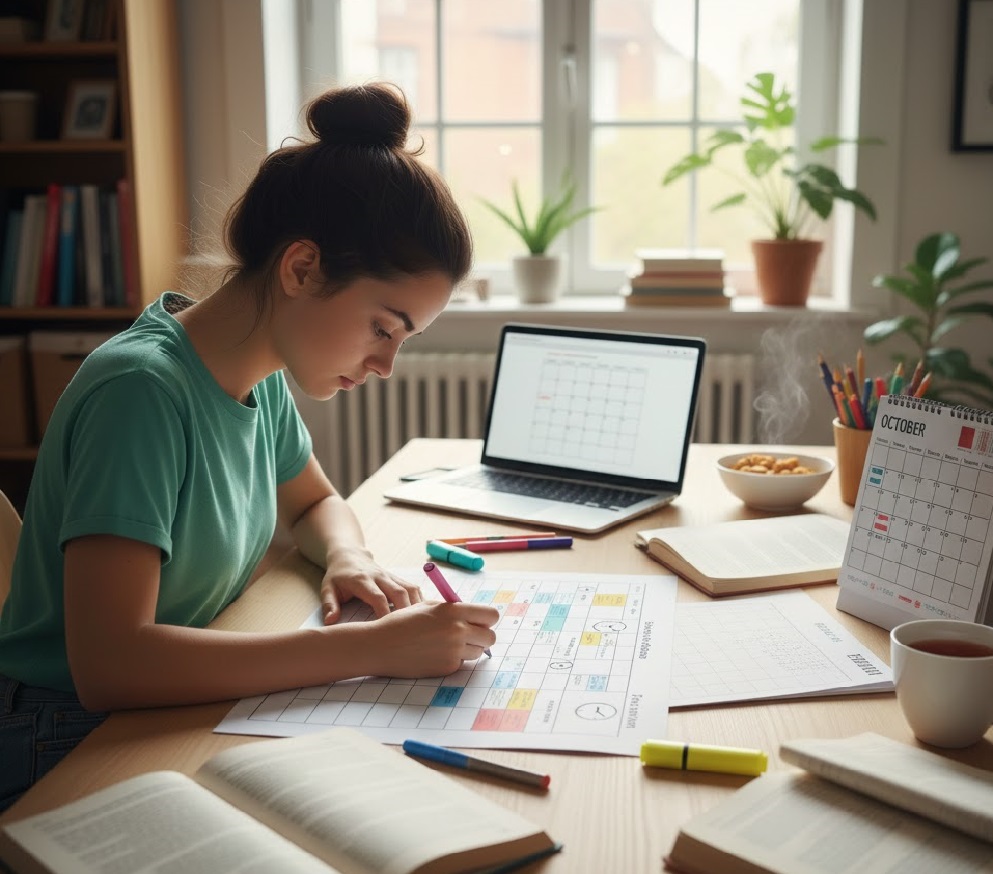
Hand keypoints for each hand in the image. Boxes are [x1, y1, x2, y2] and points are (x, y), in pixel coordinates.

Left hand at [320, 548, 421, 623]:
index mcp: (362, 580)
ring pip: (410, 589)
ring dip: (418, 606)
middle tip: (410, 632)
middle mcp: (379, 576)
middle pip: (399, 592)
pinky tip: (423, 615)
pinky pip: (413, 587)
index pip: (378, 597)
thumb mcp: (328, 588)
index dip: (385, 613)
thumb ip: (329, 604)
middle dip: (406, 612)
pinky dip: (420, 600)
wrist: (349, 555)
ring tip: (421, 625)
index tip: (387, 631)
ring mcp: (390, 576)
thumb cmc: (338, 575)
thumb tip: (331, 622)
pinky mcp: (397, 578)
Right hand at [362, 601, 499, 676]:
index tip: (480, 621)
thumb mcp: (430, 606)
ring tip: (446, 643)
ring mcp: (454, 651)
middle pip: (491, 637)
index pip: (491, 615)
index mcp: (455, 611)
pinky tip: (434, 654)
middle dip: (482, 636)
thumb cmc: (404, 622)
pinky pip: (461, 663)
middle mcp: (458, 631)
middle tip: (468, 635)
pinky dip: (453, 659)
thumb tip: (477, 617)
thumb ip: (455, 611)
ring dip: (468, 649)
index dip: (487, 619)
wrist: (381, 645)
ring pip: (478, 652)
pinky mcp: (447, 668)